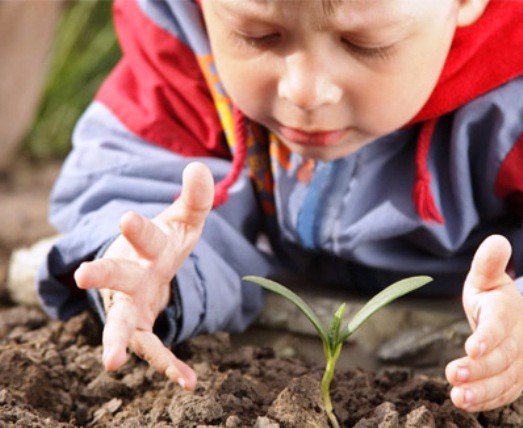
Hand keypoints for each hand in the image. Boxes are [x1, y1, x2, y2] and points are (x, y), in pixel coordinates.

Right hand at [74, 162, 213, 390]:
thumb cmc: (164, 242)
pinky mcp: (139, 326)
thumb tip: (199, 167)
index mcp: (145, 245)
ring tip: (110, 364)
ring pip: (120, 322)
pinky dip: (168, 365)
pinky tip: (187, 381)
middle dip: (102, 273)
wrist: (146, 268)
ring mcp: (131, 303)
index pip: (144, 236)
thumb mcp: (185, 221)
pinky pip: (152, 348)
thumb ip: (196, 198)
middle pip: (116, 275)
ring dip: (114, 340)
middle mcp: (131, 274)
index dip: (136, 228)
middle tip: (84, 274)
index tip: (126, 219)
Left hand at [445, 235, 522, 410]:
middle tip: (453, 373)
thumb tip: (497, 239)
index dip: (488, 338)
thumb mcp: (487, 278)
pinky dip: (486, 402)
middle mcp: (516, 341)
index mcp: (506, 312)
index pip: (499, 326)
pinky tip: (464, 403)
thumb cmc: (493, 298)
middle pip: (500, 358)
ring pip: (502, 381)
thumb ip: (488, 263)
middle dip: (478, 368)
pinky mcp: (511, 381)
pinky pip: (502, 394)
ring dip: (481, 390)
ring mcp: (516, 363)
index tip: (471, 347)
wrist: (516, 323)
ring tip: (458, 397)